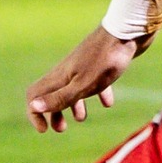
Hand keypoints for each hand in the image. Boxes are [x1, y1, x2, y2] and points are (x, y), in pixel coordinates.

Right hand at [26, 26, 141, 131]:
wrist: (128, 33)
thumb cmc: (105, 61)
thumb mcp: (82, 86)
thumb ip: (59, 98)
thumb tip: (33, 107)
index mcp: (59, 77)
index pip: (34, 95)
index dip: (34, 113)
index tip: (44, 129)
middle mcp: (67, 71)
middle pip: (51, 93)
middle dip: (53, 112)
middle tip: (61, 128)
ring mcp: (84, 66)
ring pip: (72, 88)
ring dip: (73, 105)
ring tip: (81, 118)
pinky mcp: (100, 64)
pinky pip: (94, 82)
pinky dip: (98, 93)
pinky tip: (108, 103)